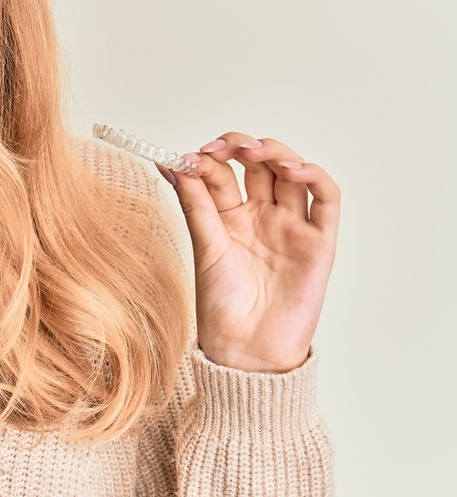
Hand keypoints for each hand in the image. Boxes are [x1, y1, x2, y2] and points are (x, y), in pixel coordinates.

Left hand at [158, 132, 339, 372]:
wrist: (246, 349)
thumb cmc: (221, 305)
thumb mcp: (204, 247)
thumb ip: (194, 204)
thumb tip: (170, 163)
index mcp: (229, 217)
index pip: (222, 173)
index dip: (207, 160)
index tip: (187, 156)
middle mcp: (262, 216)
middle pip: (258, 165)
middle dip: (239, 147)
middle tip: (219, 148)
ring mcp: (291, 226)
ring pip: (292, 173)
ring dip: (275, 152)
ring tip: (251, 151)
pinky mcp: (319, 241)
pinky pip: (326, 199)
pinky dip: (314, 176)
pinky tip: (291, 169)